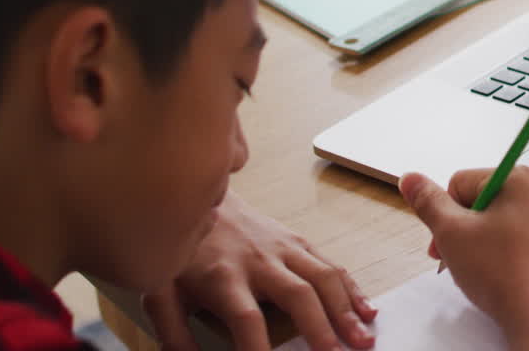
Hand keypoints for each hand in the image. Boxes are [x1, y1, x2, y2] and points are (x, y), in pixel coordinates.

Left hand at [142, 192, 376, 350]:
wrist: (200, 194)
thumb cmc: (183, 249)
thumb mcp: (161, 290)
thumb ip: (172, 331)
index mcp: (223, 276)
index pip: (245, 319)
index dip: (257, 348)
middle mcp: (259, 260)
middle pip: (298, 294)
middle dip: (321, 327)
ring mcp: (283, 248)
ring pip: (323, 277)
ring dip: (346, 309)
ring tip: (364, 337)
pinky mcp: (297, 242)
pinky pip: (330, 264)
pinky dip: (351, 288)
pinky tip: (366, 309)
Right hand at [399, 168, 528, 350]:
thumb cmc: (504, 276)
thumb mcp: (451, 234)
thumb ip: (428, 202)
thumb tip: (411, 180)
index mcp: (519, 178)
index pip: (462, 182)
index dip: (446, 214)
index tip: (445, 240)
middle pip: (486, 200)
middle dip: (467, 228)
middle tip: (460, 257)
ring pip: (507, 220)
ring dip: (488, 240)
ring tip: (485, 269)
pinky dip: (513, 251)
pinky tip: (506, 274)